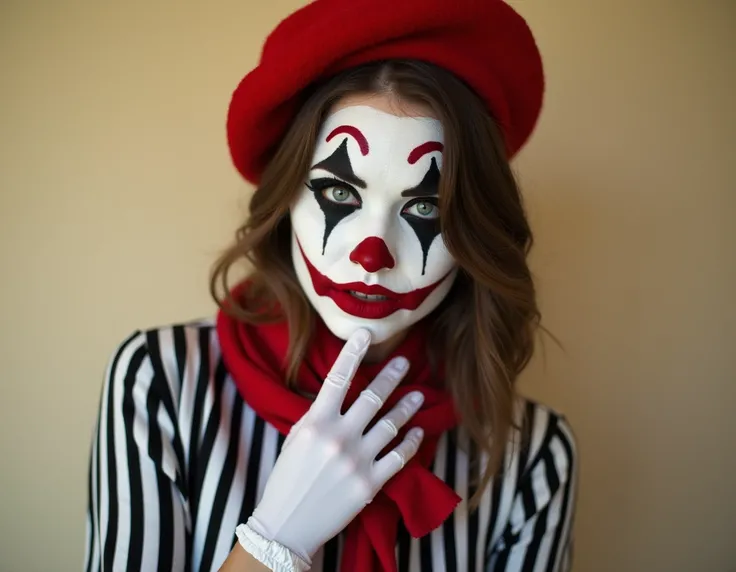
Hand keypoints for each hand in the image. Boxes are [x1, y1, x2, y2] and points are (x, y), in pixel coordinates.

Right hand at [247, 329, 424, 562]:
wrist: (287, 525)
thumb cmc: (287, 479)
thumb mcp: (295, 439)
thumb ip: (318, 417)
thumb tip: (338, 396)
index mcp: (315, 423)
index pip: (337, 379)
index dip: (352, 353)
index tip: (365, 333)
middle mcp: (338, 437)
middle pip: (373, 397)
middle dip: (392, 376)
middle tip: (405, 362)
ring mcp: (356, 460)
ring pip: (391, 424)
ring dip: (408, 407)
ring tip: (419, 395)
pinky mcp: (370, 483)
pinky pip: (398, 456)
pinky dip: (411, 442)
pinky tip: (418, 431)